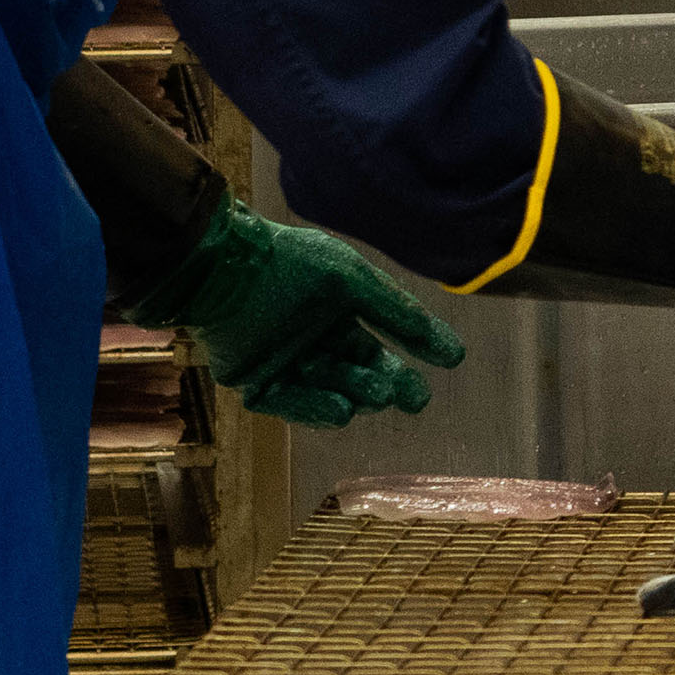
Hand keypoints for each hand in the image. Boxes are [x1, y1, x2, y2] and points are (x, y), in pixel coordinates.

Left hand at [125, 203, 466, 428]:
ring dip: (358, 393)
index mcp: (337, 310)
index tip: (450, 359)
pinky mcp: (257, 384)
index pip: (385, 336)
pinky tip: (343, 410)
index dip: (417, 346)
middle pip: (363, 370)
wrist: (223, 270)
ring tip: (379, 394)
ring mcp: (286, 364)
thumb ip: (396, 310)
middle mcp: (315, 339)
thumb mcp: (352, 278)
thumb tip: (447, 348)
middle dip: (392, 383)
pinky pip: (293, 404)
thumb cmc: (290, 264)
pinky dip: (318, 410)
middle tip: (416, 397)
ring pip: (333, 389)